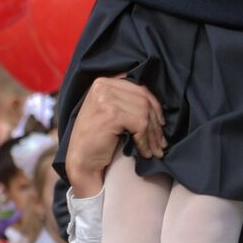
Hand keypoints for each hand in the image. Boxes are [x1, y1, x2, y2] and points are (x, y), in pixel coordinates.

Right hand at [67, 76, 166, 195]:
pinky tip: (144, 152)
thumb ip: (125, 100)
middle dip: (156, 124)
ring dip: (153, 135)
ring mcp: (106, 98)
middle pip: (143, 100)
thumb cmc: (95, 139)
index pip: (139, 89)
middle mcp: (103, 86)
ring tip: (155, 150)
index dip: (154, 107)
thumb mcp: (108, 110)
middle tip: (161, 143)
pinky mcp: (111, 114)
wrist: (81, 161)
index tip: (161, 124)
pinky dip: (145, 141)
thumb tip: (157, 104)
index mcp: (103, 82)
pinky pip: (140, 125)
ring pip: (144, 113)